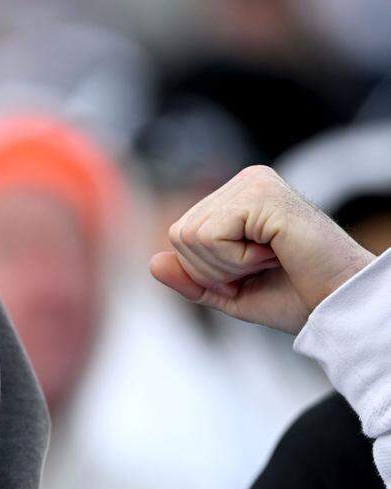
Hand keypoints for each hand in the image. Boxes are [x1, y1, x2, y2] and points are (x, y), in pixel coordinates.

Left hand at [150, 165, 374, 333]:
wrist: (337, 305)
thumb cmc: (294, 296)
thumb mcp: (229, 293)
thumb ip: (190, 279)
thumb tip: (152, 262)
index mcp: (235, 198)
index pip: (179, 236)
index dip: (206, 271)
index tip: (250, 272)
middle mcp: (245, 182)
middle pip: (179, 235)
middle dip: (213, 269)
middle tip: (261, 268)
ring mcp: (254, 183)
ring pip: (190, 236)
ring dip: (228, 265)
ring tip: (270, 259)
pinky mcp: (263, 193)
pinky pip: (210, 236)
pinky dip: (237, 260)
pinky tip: (274, 252)